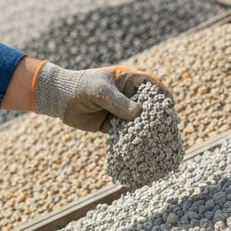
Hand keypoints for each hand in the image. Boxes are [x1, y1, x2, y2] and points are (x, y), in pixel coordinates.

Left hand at [32, 62, 171, 132]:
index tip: (169, 106)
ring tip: (158, 142)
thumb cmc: (82, 87)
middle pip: (150, 106)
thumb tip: (139, 114)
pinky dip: (133, 140)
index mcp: (128, 81)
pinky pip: (127, 133)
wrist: (61, 99)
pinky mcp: (114, 125)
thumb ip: (119, 102)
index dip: (162, 95)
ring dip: (147, 131)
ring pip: (140, 121)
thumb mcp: (101, 91)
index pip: (151, 85)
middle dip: (158, 116)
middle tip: (168, 128)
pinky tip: (140, 149)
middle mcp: (128, 96)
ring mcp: (122, 111)